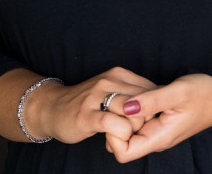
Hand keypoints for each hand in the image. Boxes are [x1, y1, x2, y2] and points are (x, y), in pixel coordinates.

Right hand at [25, 67, 155, 144]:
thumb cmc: (87, 103)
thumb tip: (159, 101)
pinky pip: (113, 124)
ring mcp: (97, 97)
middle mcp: (109, 81)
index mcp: (119, 74)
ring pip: (133, 111)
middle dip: (146, 119)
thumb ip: (132, 93)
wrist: (52, 108)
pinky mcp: (87, 115)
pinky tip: (114, 137)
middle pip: (145, 100)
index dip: (153, 108)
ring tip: (125, 133)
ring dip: (134, 127)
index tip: (145, 120)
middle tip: (135, 129)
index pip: (151, 88)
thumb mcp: (112, 90)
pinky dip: (120, 133)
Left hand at [103, 74, 211, 162]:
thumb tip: (126, 106)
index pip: (123, 153)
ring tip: (134, 96)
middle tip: (127, 99)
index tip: (122, 112)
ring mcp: (154, 131)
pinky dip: (131, 108)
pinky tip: (140, 95)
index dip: (114, 134)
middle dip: (116, 121)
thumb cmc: (204, 94)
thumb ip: (151, 100)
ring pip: (126, 130)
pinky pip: (134, 120)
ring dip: (123, 113)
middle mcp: (154, 138)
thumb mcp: (178, 92)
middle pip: (119, 142)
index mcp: (159, 137)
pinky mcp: (155, 121)